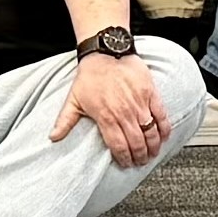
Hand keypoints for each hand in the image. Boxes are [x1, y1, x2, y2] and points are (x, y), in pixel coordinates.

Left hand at [49, 48, 169, 166]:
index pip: (118, 146)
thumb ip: (64, 121)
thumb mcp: (73, 99)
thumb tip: (53, 137)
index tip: (126, 164)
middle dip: (140, 157)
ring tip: (151, 154)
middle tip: (140, 162)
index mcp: (106, 117)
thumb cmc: (90, 75)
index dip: (124, 159)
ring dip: (153, 147)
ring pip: (151, 133)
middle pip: (137, 144)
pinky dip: (164, 129)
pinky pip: (162, 116)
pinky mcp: (150, 94)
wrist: (106, 52)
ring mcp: (139, 104)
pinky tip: (163, 138)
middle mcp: (124, 113)